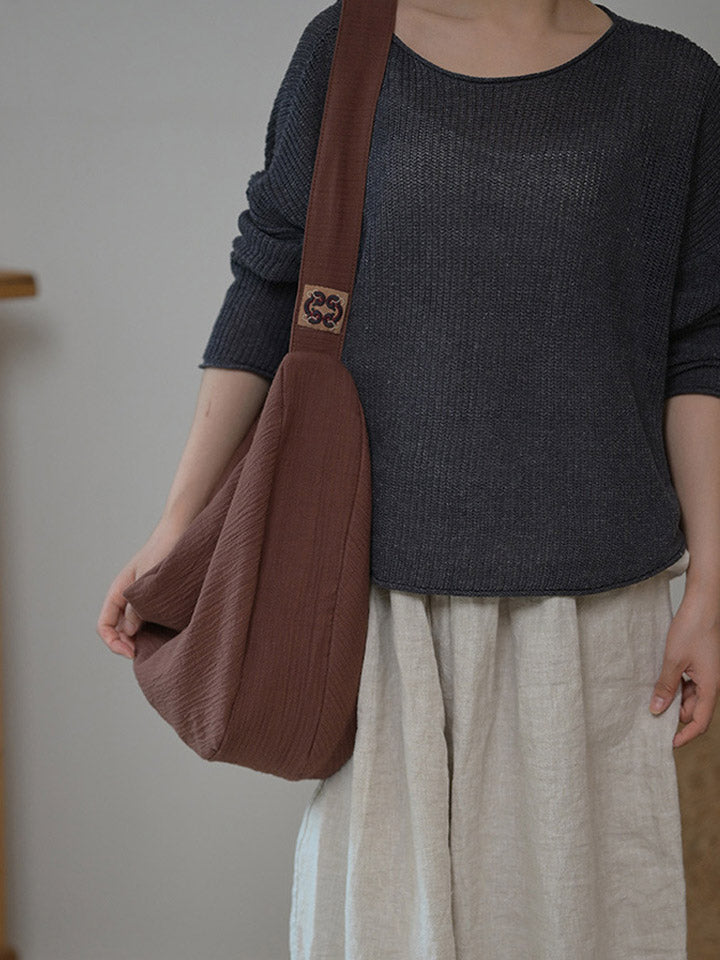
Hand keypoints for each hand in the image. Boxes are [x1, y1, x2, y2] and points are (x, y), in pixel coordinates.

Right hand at [97, 518, 187, 659]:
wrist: (180, 531)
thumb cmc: (163, 550)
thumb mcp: (147, 582)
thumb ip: (137, 608)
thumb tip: (129, 632)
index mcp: (118, 591)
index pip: (105, 625)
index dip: (114, 643)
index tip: (133, 652)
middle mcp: (126, 596)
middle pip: (118, 630)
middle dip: (128, 644)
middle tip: (146, 654)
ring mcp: (141, 597)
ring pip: (133, 626)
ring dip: (141, 638)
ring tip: (157, 647)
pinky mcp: (156, 596)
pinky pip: (148, 618)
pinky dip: (152, 628)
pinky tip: (167, 633)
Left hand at [649, 596, 719, 747]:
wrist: (702, 605)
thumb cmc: (692, 628)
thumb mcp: (673, 660)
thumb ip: (666, 687)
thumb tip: (657, 710)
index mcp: (710, 687)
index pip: (700, 722)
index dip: (686, 735)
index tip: (669, 743)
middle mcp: (712, 683)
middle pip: (695, 711)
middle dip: (677, 717)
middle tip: (653, 716)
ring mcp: (707, 674)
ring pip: (691, 698)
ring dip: (675, 700)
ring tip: (654, 698)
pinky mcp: (701, 665)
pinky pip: (690, 684)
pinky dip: (677, 687)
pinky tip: (662, 682)